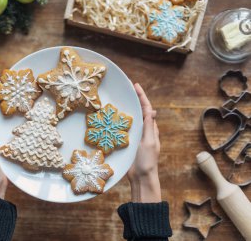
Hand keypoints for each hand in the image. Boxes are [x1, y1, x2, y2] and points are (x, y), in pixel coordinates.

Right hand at [127, 83, 160, 202]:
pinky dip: (121, 121)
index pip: (147, 109)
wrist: (141, 178)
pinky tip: (113, 119)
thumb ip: (149, 127)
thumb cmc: (146, 161)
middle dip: (135, 100)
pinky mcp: (129, 143)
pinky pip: (124, 129)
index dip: (142, 97)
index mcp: (151, 129)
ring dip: (127, 109)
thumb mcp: (148, 142)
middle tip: (126, 89)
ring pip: (132, 120)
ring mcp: (136, 137)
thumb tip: (151, 110)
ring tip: (119, 100)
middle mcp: (145, 131)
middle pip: (140, 112)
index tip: (135, 85)